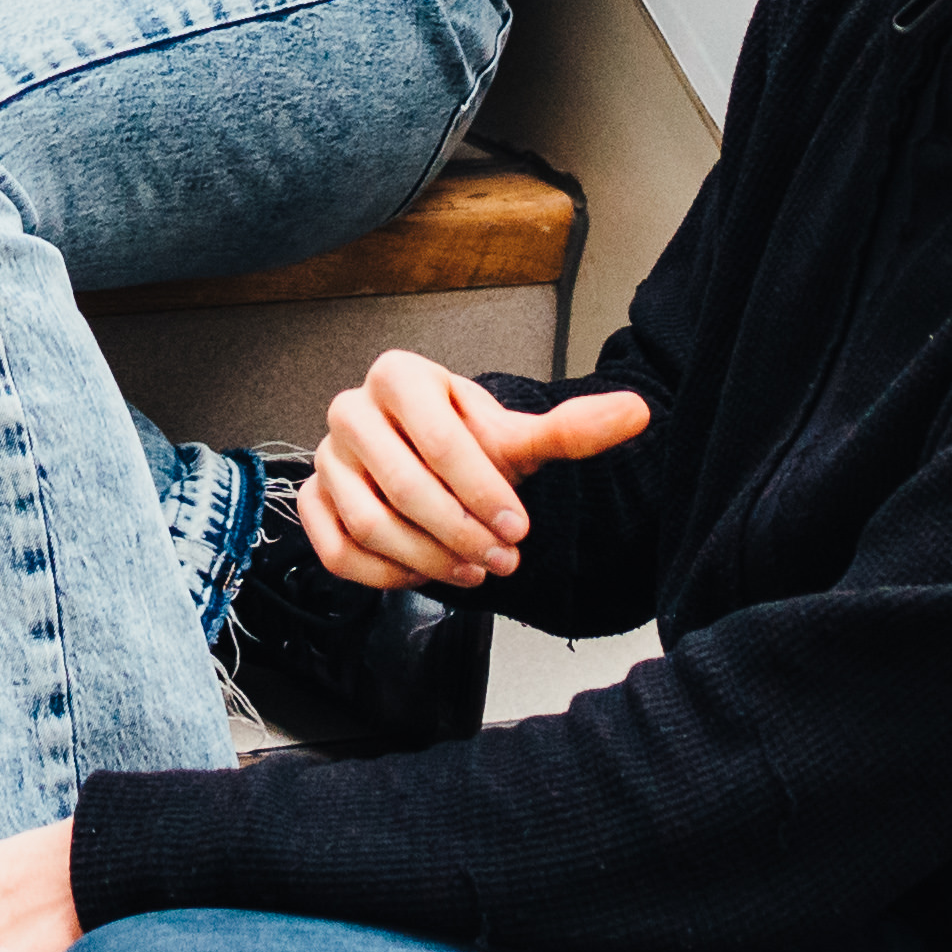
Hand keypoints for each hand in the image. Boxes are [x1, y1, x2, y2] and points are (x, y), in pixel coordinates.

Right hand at [300, 350, 649, 590]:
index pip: (440, 442)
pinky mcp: (312, 500)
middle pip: (404, 489)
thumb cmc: (472, 444)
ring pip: (370, 525)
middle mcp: (350, 409)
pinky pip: (338, 551)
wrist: (432, 459)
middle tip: (504, 562)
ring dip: (429, 559)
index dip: (485, 494)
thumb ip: (574, 427)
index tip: (520, 529)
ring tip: (474, 571)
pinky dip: (386, 575)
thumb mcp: (520, 437)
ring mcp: (325, 457)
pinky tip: (427, 574)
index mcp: (398, 376)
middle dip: (462, 535)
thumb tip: (639, 412)